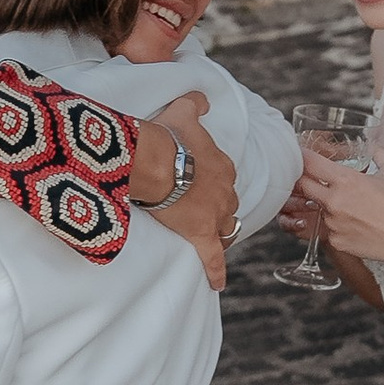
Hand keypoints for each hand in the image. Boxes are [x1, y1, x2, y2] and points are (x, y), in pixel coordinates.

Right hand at [135, 89, 235, 289]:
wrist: (154, 160)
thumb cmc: (166, 136)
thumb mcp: (182, 111)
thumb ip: (195, 103)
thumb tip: (202, 99)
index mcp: (221, 166)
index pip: (224, 179)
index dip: (213, 185)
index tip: (202, 186)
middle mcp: (225, 191)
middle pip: (228, 206)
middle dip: (219, 211)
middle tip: (204, 214)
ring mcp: (215, 215)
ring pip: (225, 229)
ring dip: (220, 234)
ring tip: (210, 241)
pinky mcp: (201, 235)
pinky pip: (213, 259)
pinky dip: (216, 272)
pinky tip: (217, 285)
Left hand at [296, 139, 383, 271]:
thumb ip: (380, 154)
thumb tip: (374, 146)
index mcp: (346, 181)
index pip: (310, 163)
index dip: (302, 156)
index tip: (301, 154)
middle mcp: (334, 202)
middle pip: (301, 185)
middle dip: (305, 180)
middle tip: (314, 178)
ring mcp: (333, 223)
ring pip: (317, 208)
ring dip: (325, 204)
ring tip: (350, 206)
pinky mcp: (335, 241)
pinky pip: (327, 228)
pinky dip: (336, 224)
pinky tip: (355, 223)